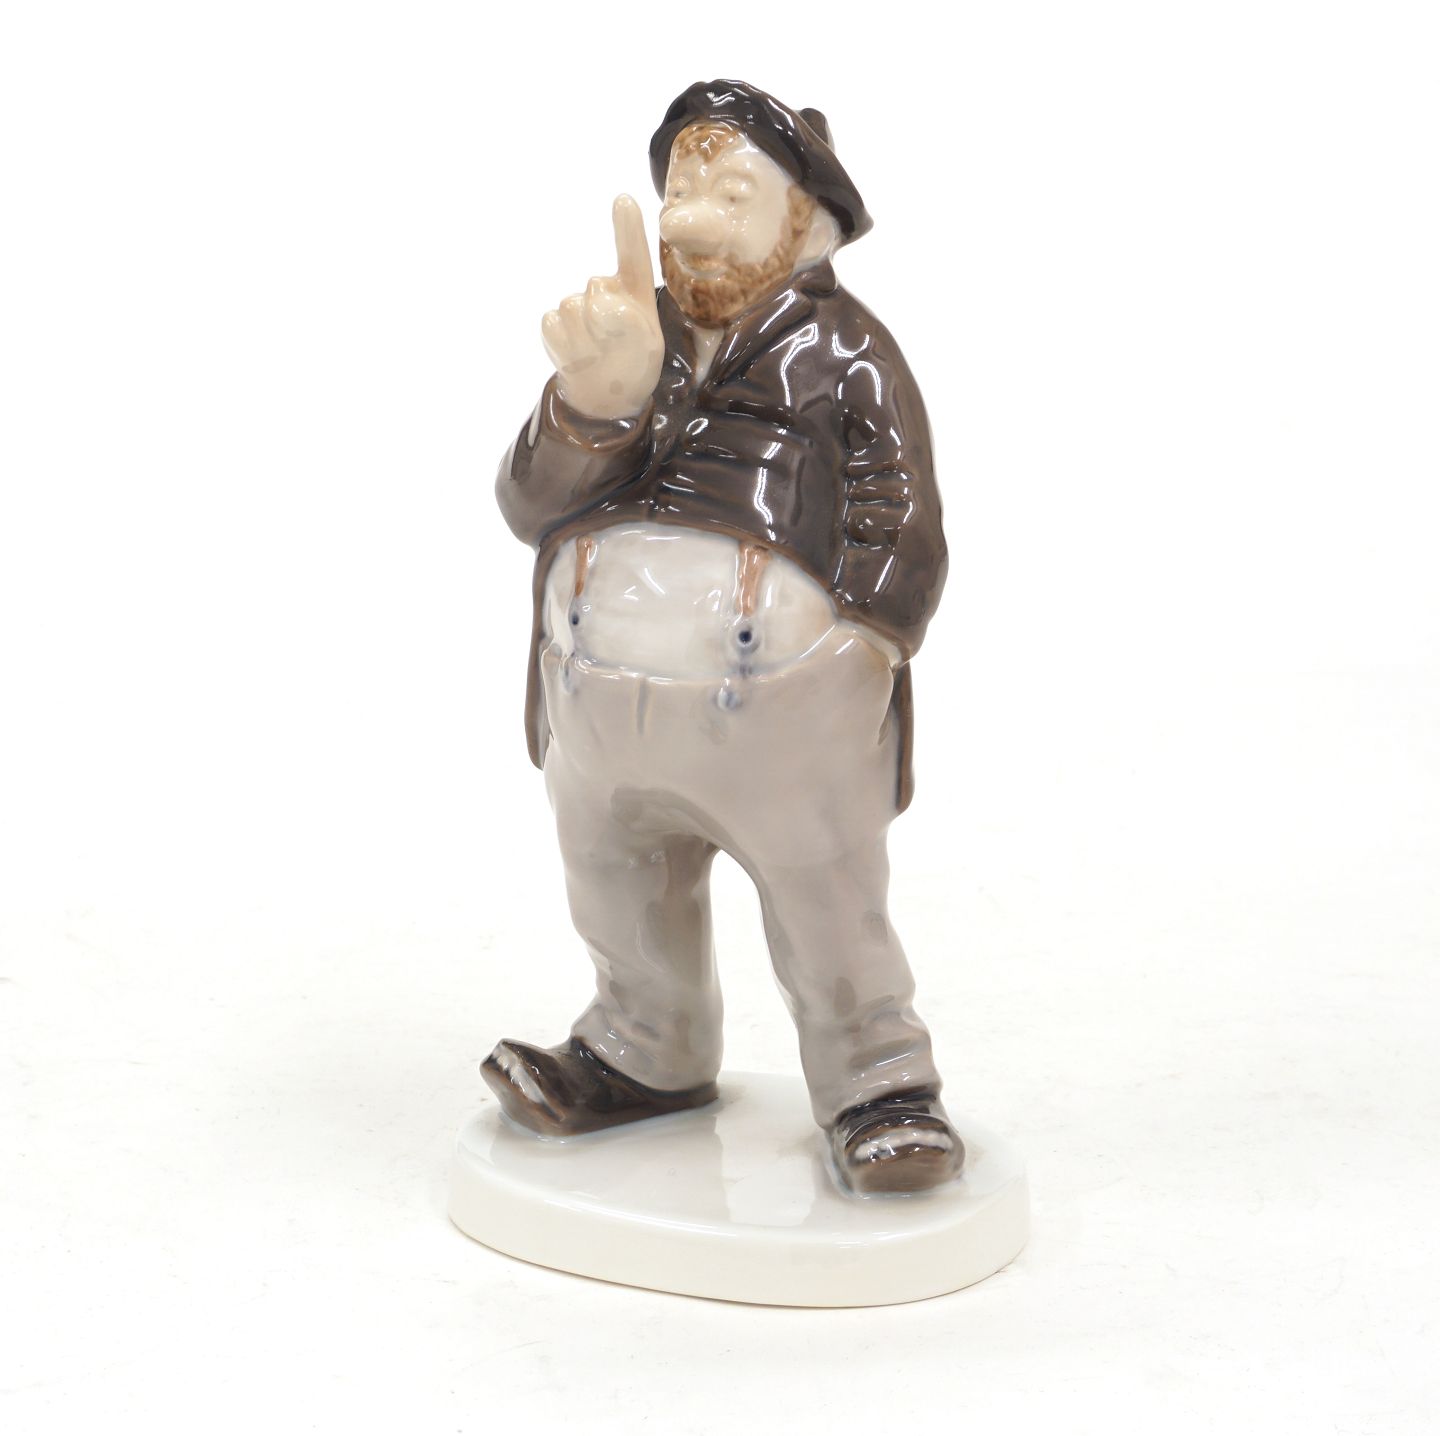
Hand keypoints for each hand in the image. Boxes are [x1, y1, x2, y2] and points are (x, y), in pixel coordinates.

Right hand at [541, 195, 662, 421]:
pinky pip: (554, 324)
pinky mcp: (554, 322)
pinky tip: (578, 356)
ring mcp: (576, 305)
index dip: (628, 228)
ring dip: (587, 338)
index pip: (632, 255)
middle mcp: (604, 291)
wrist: (606, 395)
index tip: (623, 200)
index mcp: (635, 292)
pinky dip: (566, 345)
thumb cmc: (634, 365)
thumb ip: (631, 322)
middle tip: (616, 349)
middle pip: (596, 289)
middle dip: (606, 322)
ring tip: (598, 355)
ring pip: (574, 309)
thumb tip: (598, 304)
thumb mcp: (647, 348)